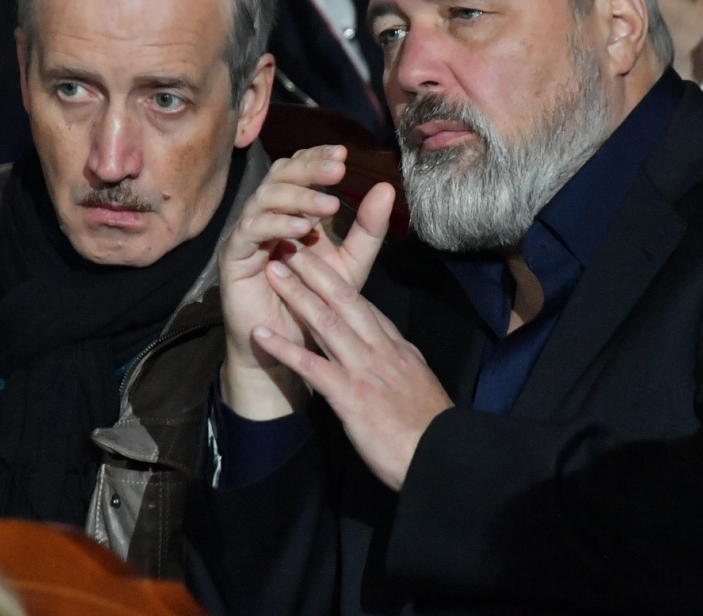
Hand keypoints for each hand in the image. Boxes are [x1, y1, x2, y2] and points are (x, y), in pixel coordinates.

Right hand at [218, 145, 394, 419]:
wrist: (289, 348)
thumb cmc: (316, 304)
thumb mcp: (351, 263)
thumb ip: (367, 229)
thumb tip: (387, 187)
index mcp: (291, 211)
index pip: (298, 170)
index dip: (316, 158)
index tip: (343, 154)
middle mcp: (266, 216)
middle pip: (279, 175)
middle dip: (309, 169)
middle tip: (337, 169)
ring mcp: (247, 234)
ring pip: (264, 197)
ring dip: (297, 197)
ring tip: (328, 204)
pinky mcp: (234, 256)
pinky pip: (251, 230)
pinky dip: (277, 225)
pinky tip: (302, 228)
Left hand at [254, 244, 452, 490]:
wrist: (440, 457)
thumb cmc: (428, 427)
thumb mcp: (418, 382)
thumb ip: (400, 361)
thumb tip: (390, 348)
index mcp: (396, 347)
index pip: (365, 305)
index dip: (338, 281)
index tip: (319, 260)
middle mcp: (380, 351)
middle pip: (345, 300)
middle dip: (316, 270)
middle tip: (291, 246)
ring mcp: (364, 371)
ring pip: (327, 323)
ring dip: (297, 295)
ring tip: (273, 272)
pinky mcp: (350, 397)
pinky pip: (311, 367)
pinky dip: (285, 348)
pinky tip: (262, 334)